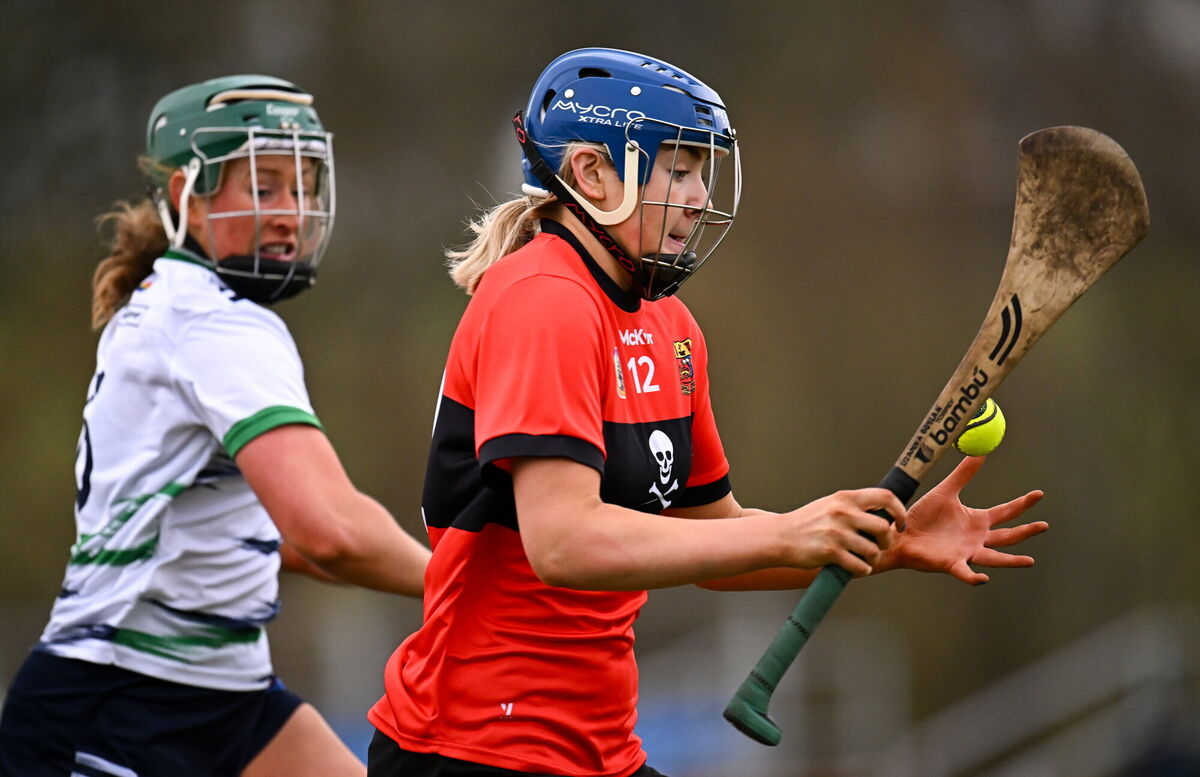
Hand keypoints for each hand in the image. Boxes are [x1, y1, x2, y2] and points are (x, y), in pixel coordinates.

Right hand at [780, 488, 905, 576]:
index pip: (885, 497)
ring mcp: (836, 533)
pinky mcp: (830, 552)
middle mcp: (842, 513)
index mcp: (845, 498)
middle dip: (887, 541)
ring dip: (873, 559)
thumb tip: (883, 514)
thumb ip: (854, 506)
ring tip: (865, 559)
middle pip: (883, 527)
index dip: (899, 511)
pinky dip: (862, 570)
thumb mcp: (830, 504)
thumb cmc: (807, 522)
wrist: (779, 536)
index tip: (899, 523)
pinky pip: (860, 566)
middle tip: (879, 545)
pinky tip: (856, 568)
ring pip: (873, 550)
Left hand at [882, 456, 1046, 584]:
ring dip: (1011, 560)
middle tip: (1044, 525)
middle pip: (1007, 536)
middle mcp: (976, 538)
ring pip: (994, 558)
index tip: (1039, 494)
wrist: (900, 534)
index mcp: (977, 521)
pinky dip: (974, 576)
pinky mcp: (951, 563)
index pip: (1006, 512)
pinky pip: (965, 572)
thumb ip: (963, 474)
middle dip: (1026, 531)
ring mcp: (966, 553)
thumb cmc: (922, 516)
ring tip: (1029, 561)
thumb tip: (979, 452)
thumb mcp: (945, 491)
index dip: (1022, 504)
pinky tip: (984, 578)